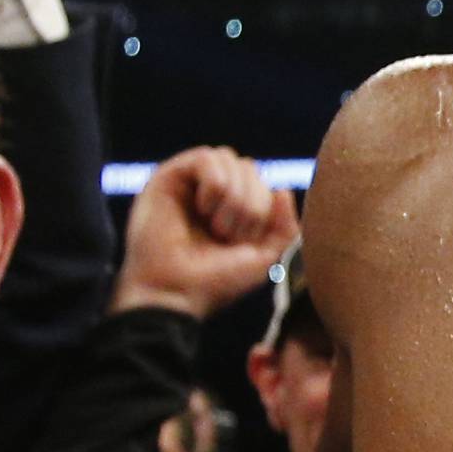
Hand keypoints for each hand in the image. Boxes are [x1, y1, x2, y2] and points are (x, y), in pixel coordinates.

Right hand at [110, 150, 298, 321]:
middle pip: (247, 168)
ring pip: (228, 158)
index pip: (260, 183)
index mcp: (229, 208)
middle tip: (229, 236)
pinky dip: (215, 184)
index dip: (262, 209)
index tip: (242, 243)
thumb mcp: (264, 257)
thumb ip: (285, 227)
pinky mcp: (168, 176)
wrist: (176, 293)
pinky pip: (207, 157)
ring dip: (233, 197)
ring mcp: (187, 182)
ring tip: (216, 227)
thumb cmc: (215, 281)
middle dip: (250, 204)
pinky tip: (203, 209)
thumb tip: (281, 190)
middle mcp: (207, 192)